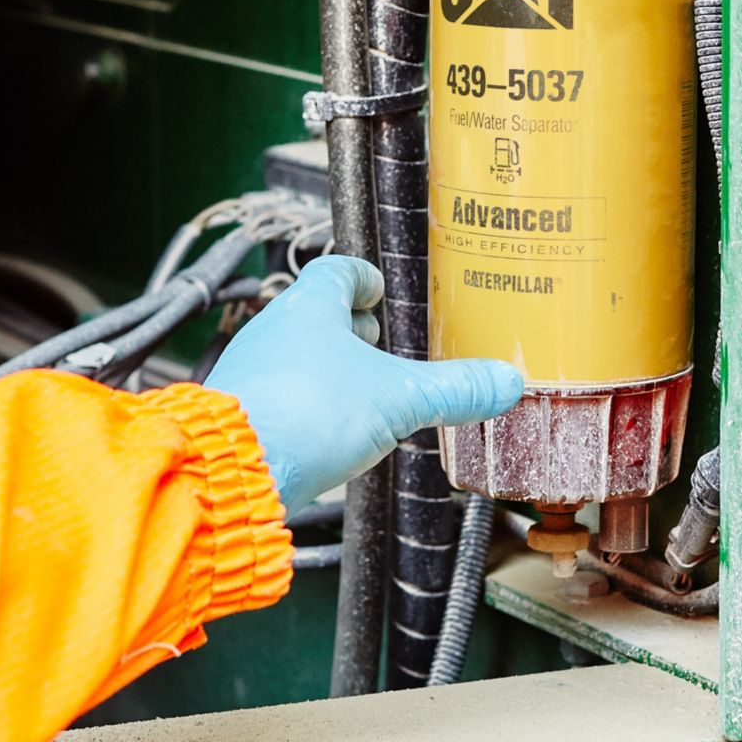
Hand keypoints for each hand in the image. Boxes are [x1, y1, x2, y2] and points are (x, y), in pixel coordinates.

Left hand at [206, 255, 523, 508]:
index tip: (377, 288)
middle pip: (314, 314)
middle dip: (348, 328)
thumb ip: (454, 390)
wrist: (235, 470)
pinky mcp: (240, 413)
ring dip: (326, 369)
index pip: (338, 272)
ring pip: (294, 356)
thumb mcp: (399, 400)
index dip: (363, 278)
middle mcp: (273, 329)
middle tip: (377, 341)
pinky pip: (278, 396)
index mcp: (311, 305)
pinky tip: (325, 432)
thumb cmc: (307, 414)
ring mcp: (251, 371)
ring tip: (359, 392)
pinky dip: (305, 404)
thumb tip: (505, 381)